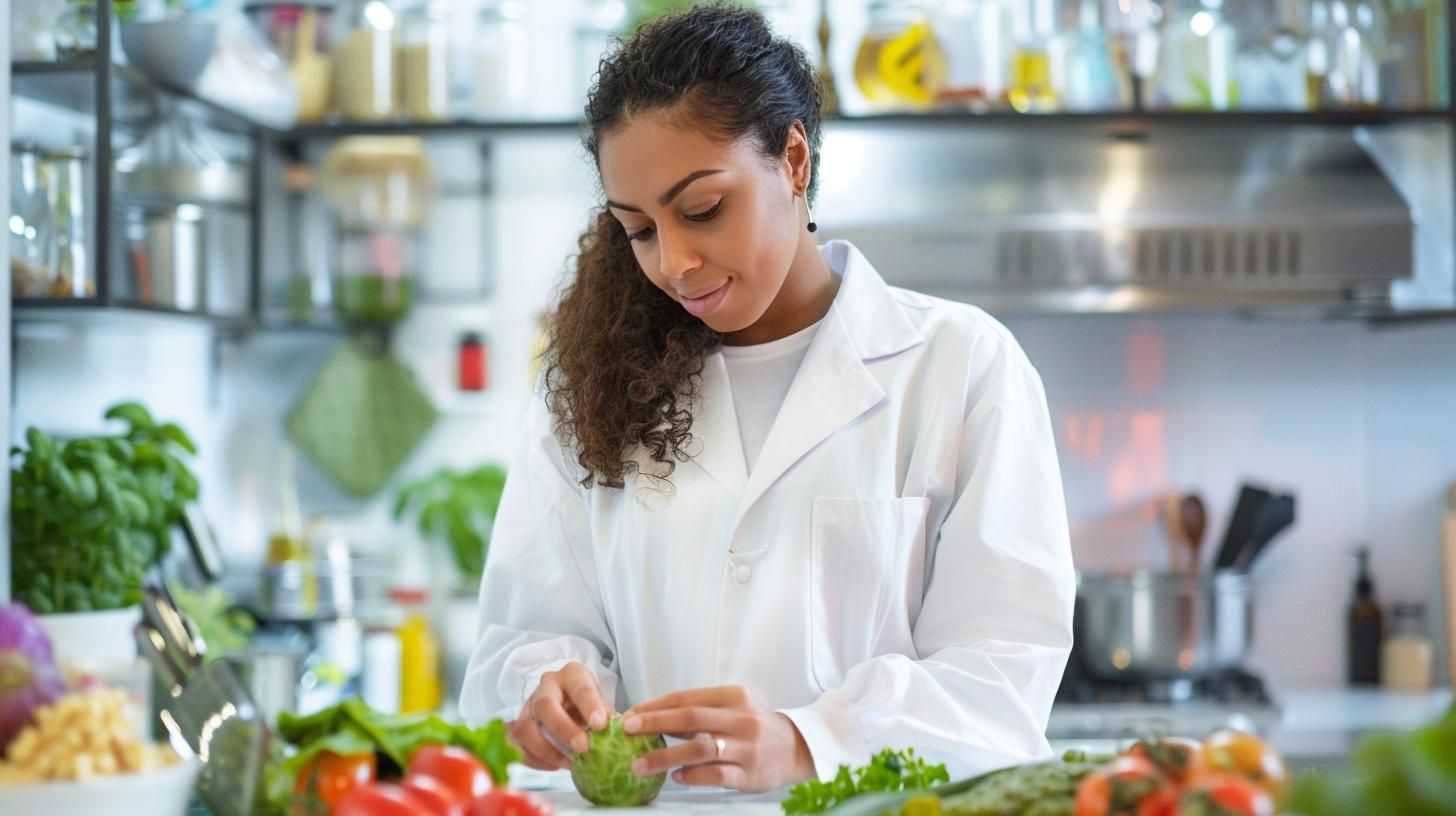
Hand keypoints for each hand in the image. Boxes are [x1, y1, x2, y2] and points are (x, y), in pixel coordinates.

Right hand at [508, 662, 614, 770]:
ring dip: (546, 750)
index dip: (589, 705)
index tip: (600, 724)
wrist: (568, 701)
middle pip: (545, 705)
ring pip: (525, 727)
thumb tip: (615, 732)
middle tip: (582, 747)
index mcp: (571, 675)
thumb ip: (606, 714)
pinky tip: (555, 767)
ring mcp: (528, 706)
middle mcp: (546, 687)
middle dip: (563, 728)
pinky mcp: (518, 726)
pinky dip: (535, 760)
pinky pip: (518, 745)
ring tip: (569, 763)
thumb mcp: (601, 701)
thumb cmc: (587, 702)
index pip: (579, 687)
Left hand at [621, 685, 814, 792]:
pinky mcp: (750, 774)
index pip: (687, 698)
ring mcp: (747, 748)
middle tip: (627, 730)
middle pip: (691, 718)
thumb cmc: (755, 726)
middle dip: (654, 723)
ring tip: (639, 764)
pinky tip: (675, 777)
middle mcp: (741, 719)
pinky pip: (716, 775)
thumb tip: (653, 718)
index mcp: (734, 696)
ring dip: (665, 756)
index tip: (630, 715)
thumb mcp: (732, 708)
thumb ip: (699, 713)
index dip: (655, 706)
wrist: (796, 748)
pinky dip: (692, 776)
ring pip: (700, 749)